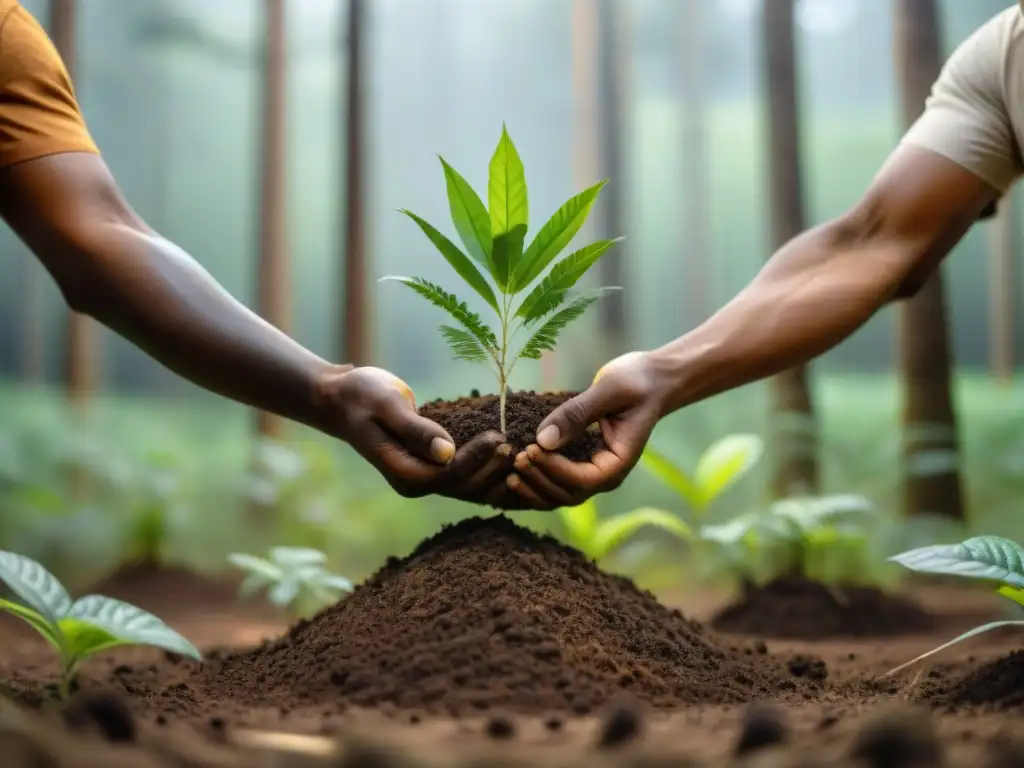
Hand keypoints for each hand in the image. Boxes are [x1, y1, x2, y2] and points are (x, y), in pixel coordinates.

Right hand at [320, 366, 514, 503]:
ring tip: (522, 450)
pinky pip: (467, 475)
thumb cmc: (362, 396)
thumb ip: (415, 429)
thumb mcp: (387, 405)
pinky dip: (489, 469)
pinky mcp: (434, 467)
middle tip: (516, 442)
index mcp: (402, 473)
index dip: (475, 459)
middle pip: (463, 486)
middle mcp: (415, 482)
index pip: (447, 476)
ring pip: (469, 486)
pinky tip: (512, 457)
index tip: (498, 436)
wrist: (345, 400)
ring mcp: (425, 477)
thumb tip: (446, 452)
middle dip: (492, 467)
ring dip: (495, 471)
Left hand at [506, 351, 669, 508]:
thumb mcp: (609, 390)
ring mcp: (593, 471)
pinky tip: (516, 470)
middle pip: (568, 495)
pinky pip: (556, 480)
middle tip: (517, 458)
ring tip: (511, 470)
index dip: (554, 469)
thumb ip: (577, 414)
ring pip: (559, 494)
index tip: (532, 449)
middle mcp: (605, 474)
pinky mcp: (581, 462)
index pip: (583, 480)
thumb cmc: (636, 382)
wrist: (650, 381)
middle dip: (540, 480)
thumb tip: (544, 439)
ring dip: (535, 487)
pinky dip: (536, 480)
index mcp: (618, 463)